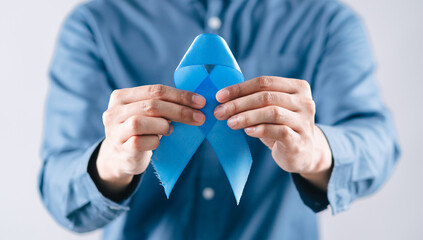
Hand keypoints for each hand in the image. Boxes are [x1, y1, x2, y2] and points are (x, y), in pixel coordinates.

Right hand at [96, 84, 205, 195]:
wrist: (120, 158)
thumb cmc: (140, 131)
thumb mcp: (146, 113)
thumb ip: (162, 104)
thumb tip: (195, 101)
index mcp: (121, 96)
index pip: (155, 90)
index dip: (180, 95)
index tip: (200, 101)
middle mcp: (113, 112)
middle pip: (151, 106)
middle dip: (179, 111)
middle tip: (199, 117)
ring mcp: (114, 131)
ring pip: (141, 122)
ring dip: (163, 126)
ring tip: (170, 130)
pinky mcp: (120, 149)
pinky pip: (139, 142)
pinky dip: (154, 141)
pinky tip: (158, 142)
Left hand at [214, 76, 331, 190]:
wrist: (303, 153)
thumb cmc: (281, 126)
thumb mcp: (271, 109)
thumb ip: (255, 100)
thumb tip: (223, 98)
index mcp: (298, 87)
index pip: (264, 82)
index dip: (240, 88)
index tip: (219, 96)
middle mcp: (305, 102)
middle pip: (266, 96)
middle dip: (239, 103)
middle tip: (219, 111)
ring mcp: (304, 121)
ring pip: (272, 112)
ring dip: (246, 117)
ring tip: (229, 122)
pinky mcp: (300, 140)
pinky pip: (278, 131)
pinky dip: (260, 129)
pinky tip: (247, 131)